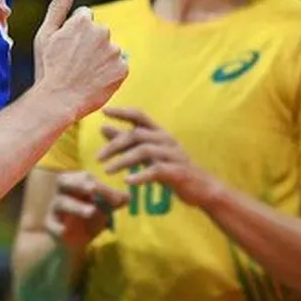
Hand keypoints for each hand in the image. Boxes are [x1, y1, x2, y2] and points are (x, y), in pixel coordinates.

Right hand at [33, 0, 128, 119]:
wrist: (58, 101)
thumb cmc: (48, 67)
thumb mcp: (45, 35)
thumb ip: (58, 7)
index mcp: (83, 21)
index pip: (85, 18)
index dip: (74, 34)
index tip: (66, 49)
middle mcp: (102, 32)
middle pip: (99, 33)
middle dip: (90, 44)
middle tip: (74, 63)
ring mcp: (114, 51)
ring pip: (109, 50)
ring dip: (101, 58)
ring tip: (84, 74)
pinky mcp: (123, 69)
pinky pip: (118, 66)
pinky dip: (110, 73)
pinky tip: (95, 81)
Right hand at [44, 171, 128, 251]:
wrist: (72, 242)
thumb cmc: (88, 219)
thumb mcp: (103, 209)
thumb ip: (114, 202)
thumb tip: (127, 196)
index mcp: (75, 183)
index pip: (86, 178)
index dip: (101, 186)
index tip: (117, 198)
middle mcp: (62, 191)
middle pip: (64, 180)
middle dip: (79, 184)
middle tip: (93, 189)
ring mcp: (54, 207)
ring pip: (61, 202)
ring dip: (76, 206)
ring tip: (91, 212)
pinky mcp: (49, 224)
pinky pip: (51, 223)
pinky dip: (57, 227)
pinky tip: (64, 231)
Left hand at [97, 107, 219, 206]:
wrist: (203, 188)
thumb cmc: (172, 169)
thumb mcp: (148, 154)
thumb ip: (127, 142)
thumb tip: (103, 128)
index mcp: (160, 133)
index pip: (139, 115)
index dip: (122, 112)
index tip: (104, 112)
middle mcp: (166, 139)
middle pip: (137, 135)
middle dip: (115, 144)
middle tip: (97, 158)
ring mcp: (173, 155)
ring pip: (144, 151)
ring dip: (123, 160)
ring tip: (107, 171)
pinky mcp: (177, 172)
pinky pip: (156, 170)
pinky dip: (140, 175)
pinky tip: (128, 181)